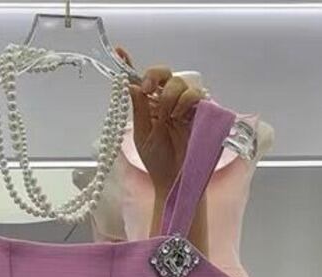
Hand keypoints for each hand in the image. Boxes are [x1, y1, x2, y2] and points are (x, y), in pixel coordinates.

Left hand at [117, 48, 204, 194]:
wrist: (174, 179)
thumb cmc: (157, 160)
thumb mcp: (142, 134)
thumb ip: (138, 109)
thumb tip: (129, 84)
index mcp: (151, 106)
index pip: (143, 81)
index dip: (131, 65)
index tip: (120, 53)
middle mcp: (168, 102)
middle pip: (164, 73)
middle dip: (153, 77)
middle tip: (147, 90)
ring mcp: (185, 106)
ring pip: (180, 82)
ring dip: (169, 95)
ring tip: (167, 116)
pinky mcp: (201, 111)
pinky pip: (196, 93)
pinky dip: (185, 101)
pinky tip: (178, 116)